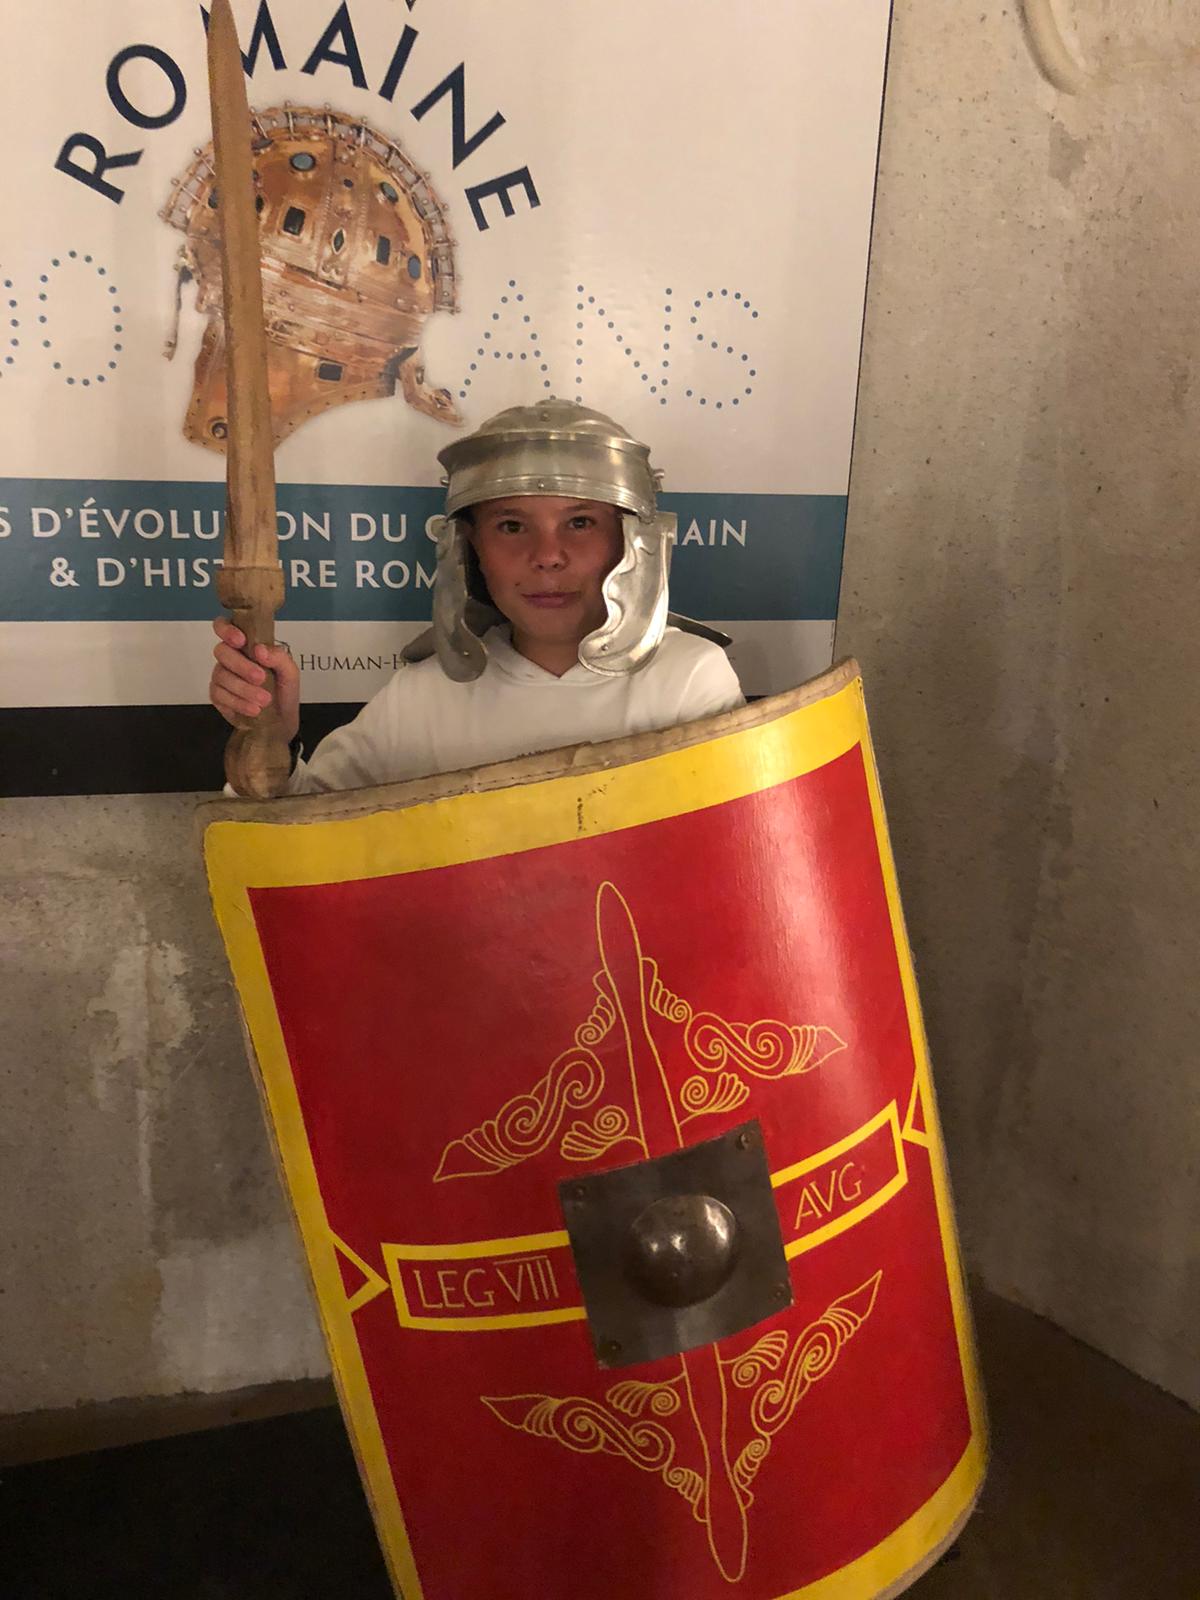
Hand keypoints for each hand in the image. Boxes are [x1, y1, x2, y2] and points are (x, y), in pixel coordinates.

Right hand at [209, 617, 300, 743]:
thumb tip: (260, 649)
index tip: (241, 641)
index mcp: (246, 645)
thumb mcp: (290, 673)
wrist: (281, 721)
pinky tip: (253, 709)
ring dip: (244, 689)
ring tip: (264, 700)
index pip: (224, 626)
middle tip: (261, 678)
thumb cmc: (283, 692)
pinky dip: (238, 703)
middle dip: (242, 666)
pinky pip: (219, 695)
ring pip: (221, 675)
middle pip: (222, 651)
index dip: (227, 630)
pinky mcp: (217, 696)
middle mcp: (230, 658)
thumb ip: (279, 657)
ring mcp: (221, 676)